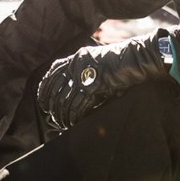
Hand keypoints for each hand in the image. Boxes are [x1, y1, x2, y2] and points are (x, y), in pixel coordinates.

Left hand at [37, 30, 170, 129]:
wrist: (137, 59)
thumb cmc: (121, 64)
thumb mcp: (98, 65)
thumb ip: (85, 74)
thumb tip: (74, 92)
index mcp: (78, 57)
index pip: (53, 72)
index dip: (45, 87)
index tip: (42, 100)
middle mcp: (78, 63)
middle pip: (56, 87)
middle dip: (52, 104)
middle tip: (52, 117)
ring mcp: (85, 74)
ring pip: (65, 98)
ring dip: (63, 113)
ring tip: (63, 123)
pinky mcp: (94, 84)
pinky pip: (79, 104)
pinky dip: (75, 116)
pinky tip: (74, 123)